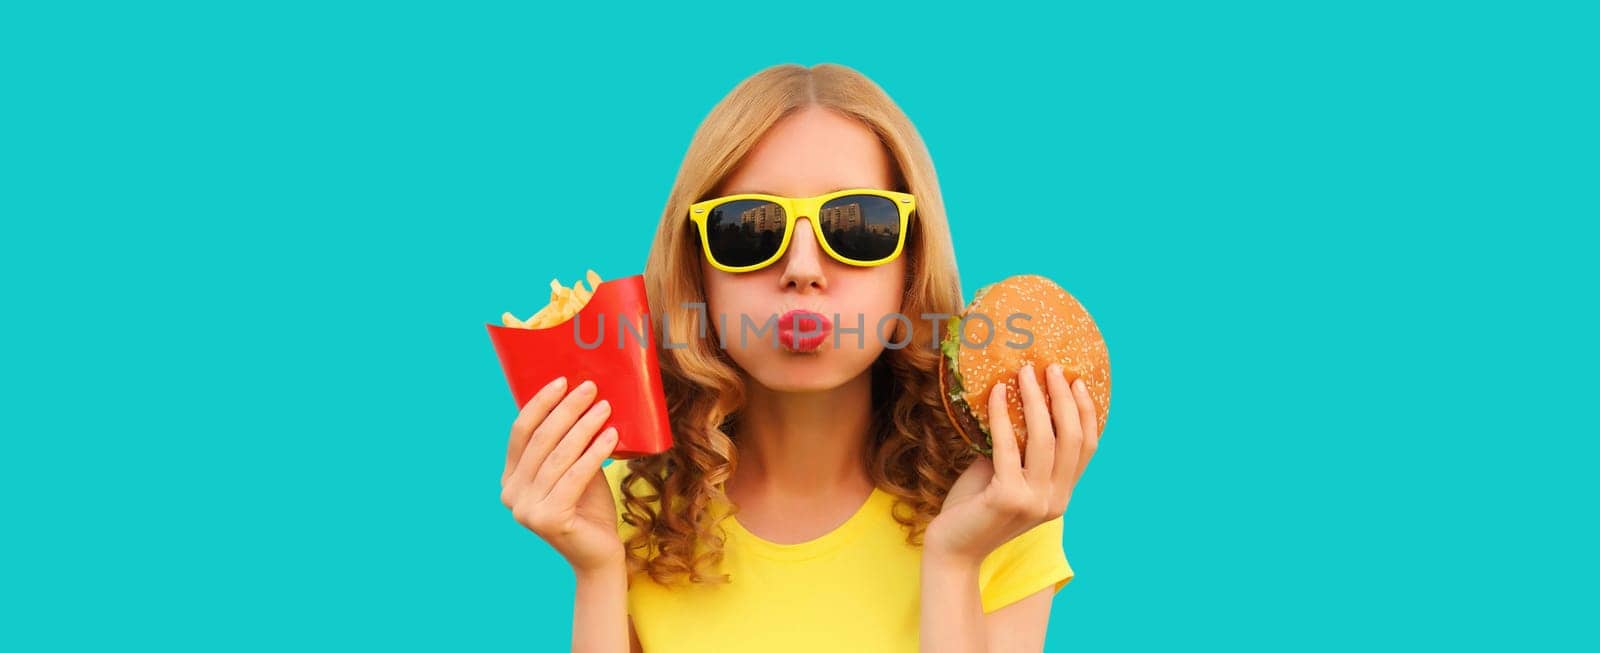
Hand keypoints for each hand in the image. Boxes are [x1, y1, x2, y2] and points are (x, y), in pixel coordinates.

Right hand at [500, 376, 624, 573]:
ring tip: (605, 407)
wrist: (599, 554)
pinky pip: (574, 476)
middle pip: (540, 440)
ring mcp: (526, 510)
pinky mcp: (548, 520)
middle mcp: (511, 494)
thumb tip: (579, 397)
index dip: (540, 404)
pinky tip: (611, 436)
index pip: (520, 432)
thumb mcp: (574, 469)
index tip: (562, 380)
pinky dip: (593, 453)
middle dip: (566, 409)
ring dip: (584, 427)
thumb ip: (568, 443)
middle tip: (590, 388)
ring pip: (558, 456)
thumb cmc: (589, 508)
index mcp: (510, 479)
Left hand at [925, 363, 1100, 563]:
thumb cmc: (974, 508)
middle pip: (1071, 439)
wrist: (952, 550)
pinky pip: (1007, 446)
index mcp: (1061, 496)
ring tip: (1024, 372)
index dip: (1085, 412)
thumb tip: (1013, 398)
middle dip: (1063, 397)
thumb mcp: (1004, 475)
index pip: (1087, 448)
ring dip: (1035, 399)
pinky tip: (994, 393)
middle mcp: (1056, 500)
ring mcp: (1034, 501)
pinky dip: (1000, 415)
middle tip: (1051, 368)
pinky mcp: (1008, 499)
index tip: (1077, 381)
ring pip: (1045, 439)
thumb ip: (1017, 448)